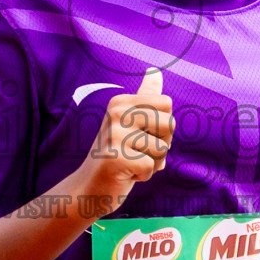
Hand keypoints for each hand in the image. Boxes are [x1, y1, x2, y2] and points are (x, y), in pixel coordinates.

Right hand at [75, 67, 174, 214]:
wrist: (89, 188)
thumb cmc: (116, 156)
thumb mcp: (129, 123)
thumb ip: (145, 97)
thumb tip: (155, 70)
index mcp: (121, 101)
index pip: (167, 104)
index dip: (162, 126)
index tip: (141, 136)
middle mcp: (116, 113)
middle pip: (170, 123)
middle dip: (161, 145)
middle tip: (136, 152)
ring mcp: (114, 134)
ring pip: (163, 148)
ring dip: (152, 163)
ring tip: (131, 164)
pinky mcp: (115, 158)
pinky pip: (151, 166)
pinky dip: (143, 176)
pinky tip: (126, 174)